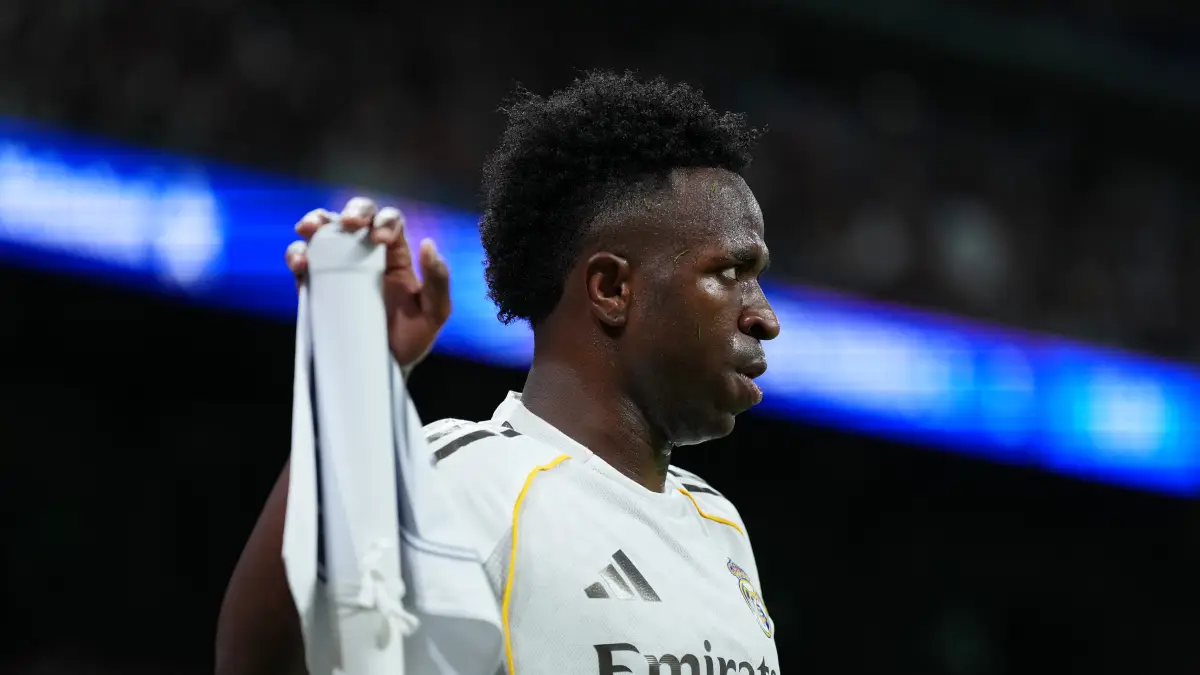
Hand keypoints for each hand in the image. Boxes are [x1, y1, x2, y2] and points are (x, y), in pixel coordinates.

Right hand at [285, 196, 450, 367]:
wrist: (383, 369)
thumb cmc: (412, 339)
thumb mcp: (435, 313)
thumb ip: (438, 281)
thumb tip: (429, 244)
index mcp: (396, 254)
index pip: (391, 222)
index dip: (386, 221)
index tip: (381, 240)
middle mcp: (366, 254)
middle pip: (358, 215)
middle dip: (354, 211)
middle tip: (350, 223)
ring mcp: (338, 267)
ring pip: (325, 231)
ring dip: (317, 222)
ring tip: (311, 229)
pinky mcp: (316, 285)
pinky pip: (302, 261)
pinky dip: (297, 254)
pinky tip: (301, 263)